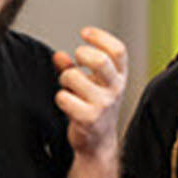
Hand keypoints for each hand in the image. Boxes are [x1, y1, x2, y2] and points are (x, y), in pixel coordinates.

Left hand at [52, 27, 127, 158]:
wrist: (98, 144)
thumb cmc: (94, 109)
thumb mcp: (91, 85)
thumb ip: (74, 67)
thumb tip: (59, 55)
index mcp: (119, 78)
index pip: (118, 51)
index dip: (100, 37)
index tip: (84, 33)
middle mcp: (115, 89)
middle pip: (100, 60)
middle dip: (82, 54)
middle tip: (77, 59)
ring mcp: (103, 104)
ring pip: (73, 77)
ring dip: (65, 80)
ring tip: (69, 88)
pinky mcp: (89, 118)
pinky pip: (64, 98)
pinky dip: (61, 98)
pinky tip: (67, 105)